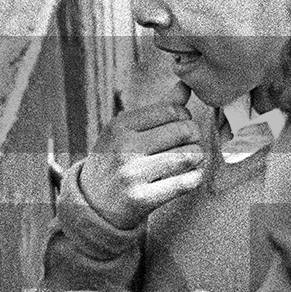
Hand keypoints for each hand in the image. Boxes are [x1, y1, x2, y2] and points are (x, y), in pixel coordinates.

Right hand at [77, 79, 203, 230]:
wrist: (93, 205)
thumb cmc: (117, 161)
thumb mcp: (128, 132)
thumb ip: (160, 109)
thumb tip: (186, 86)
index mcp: (120, 125)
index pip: (173, 110)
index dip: (184, 118)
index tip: (180, 129)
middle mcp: (124, 147)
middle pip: (184, 131)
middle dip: (193, 137)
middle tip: (188, 146)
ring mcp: (132, 174)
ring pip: (188, 156)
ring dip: (197, 158)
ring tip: (190, 161)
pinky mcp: (142, 199)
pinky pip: (185, 183)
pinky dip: (194, 178)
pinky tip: (189, 177)